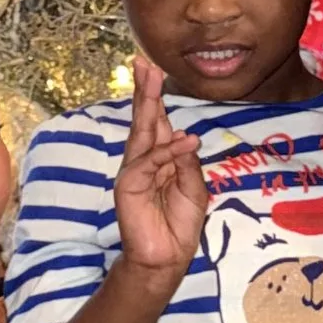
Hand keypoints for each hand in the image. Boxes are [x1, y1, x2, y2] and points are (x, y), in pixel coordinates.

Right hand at [114, 59, 208, 285]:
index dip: (155, 97)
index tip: (152, 69)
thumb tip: (185, 138)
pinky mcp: (128, 187)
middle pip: (144, 119)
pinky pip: (149, 162)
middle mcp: (143, 161)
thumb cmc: (179, 225)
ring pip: (142, 133)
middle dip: (144, 90)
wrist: (167, 259)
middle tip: (143, 63)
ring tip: (154, 81)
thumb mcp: (193, 189)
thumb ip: (187, 163)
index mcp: (159, 158)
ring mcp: (133, 172)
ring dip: (149, 106)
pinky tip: (186, 141)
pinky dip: (168, 152)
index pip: (157, 122)